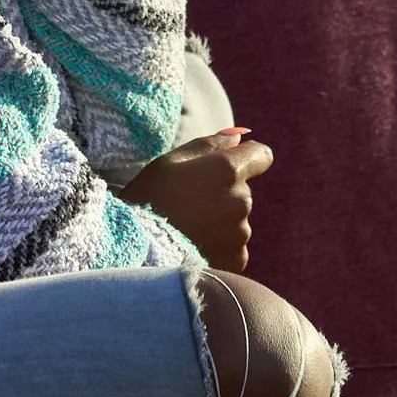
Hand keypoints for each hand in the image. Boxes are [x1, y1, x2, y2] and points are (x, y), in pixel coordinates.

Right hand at [119, 129, 272, 271]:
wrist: (135, 253)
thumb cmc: (146, 200)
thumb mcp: (169, 162)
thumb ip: (209, 145)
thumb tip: (240, 136)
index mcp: (227, 169)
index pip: (261, 155)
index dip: (247, 158)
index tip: (228, 167)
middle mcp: (242, 200)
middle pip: (241, 190)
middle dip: (222, 194)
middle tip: (186, 205)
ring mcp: (241, 233)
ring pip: (236, 221)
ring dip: (219, 223)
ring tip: (186, 231)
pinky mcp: (237, 260)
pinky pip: (232, 248)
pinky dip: (217, 248)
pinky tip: (192, 248)